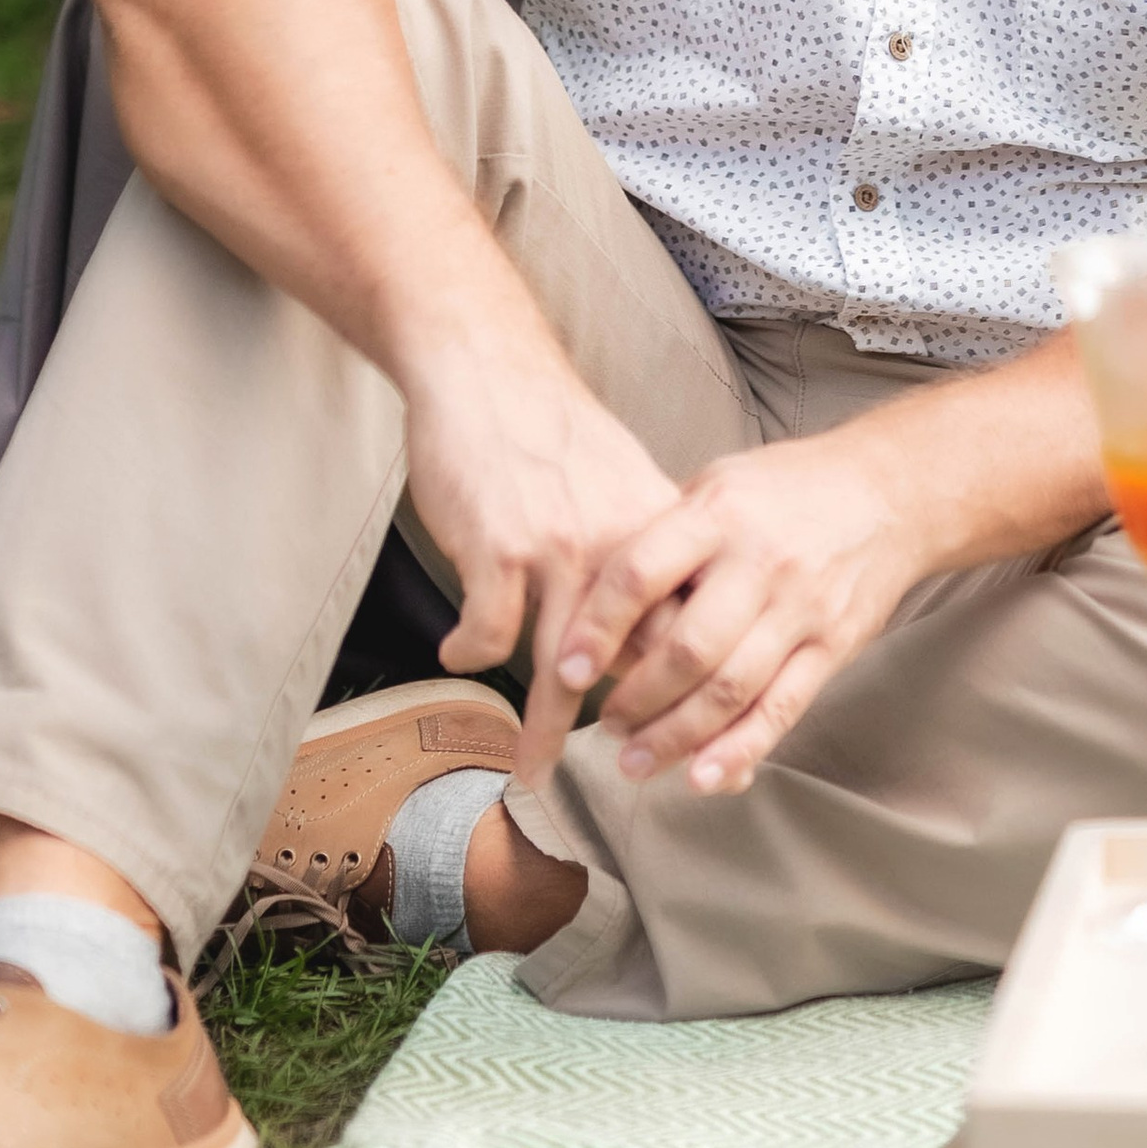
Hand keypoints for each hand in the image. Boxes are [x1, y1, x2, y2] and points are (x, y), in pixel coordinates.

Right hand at [401, 346, 684, 777]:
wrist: (487, 369)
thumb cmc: (551, 431)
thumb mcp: (622, 481)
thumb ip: (647, 550)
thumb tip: (664, 621)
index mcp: (657, 531)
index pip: (689, 629)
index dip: (690, 693)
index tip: (690, 744)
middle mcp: (619, 546)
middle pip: (636, 663)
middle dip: (628, 732)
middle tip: (621, 778)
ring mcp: (559, 549)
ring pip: (559, 670)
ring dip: (543, 728)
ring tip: (530, 771)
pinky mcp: (498, 549)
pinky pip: (487, 635)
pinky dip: (469, 652)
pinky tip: (456, 652)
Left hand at [550, 427, 921, 797]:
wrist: (891, 492)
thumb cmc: (787, 489)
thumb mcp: (719, 484)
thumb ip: (665, 535)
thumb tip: (594, 599)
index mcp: (718, 512)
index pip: (642, 574)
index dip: (597, 628)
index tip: (566, 670)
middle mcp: (760, 561)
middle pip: (687, 648)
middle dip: (636, 699)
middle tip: (605, 725)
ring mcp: (801, 608)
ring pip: (730, 689)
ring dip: (674, 736)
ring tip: (634, 761)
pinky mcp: (832, 646)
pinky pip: (780, 709)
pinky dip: (739, 750)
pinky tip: (701, 778)